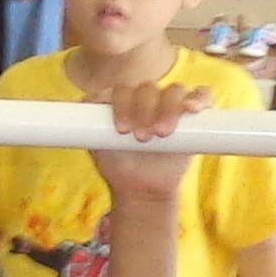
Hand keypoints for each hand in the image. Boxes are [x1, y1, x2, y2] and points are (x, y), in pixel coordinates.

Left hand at [94, 71, 197, 206]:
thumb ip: (89, 126)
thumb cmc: (118, 164)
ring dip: (168, 108)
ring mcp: (170, 103)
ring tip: (161, 133)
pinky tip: (193, 108)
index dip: (122, 105)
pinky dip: (199, 98)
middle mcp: (145, 97)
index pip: (122, 89)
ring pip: (173, 90)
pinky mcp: (193, 112)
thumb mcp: (98, 147)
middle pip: (147, 88)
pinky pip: (201, 95)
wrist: (141, 188)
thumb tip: (74, 108)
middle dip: (144, 109)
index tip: (121, 129)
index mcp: (122, 100)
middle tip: (142, 137)